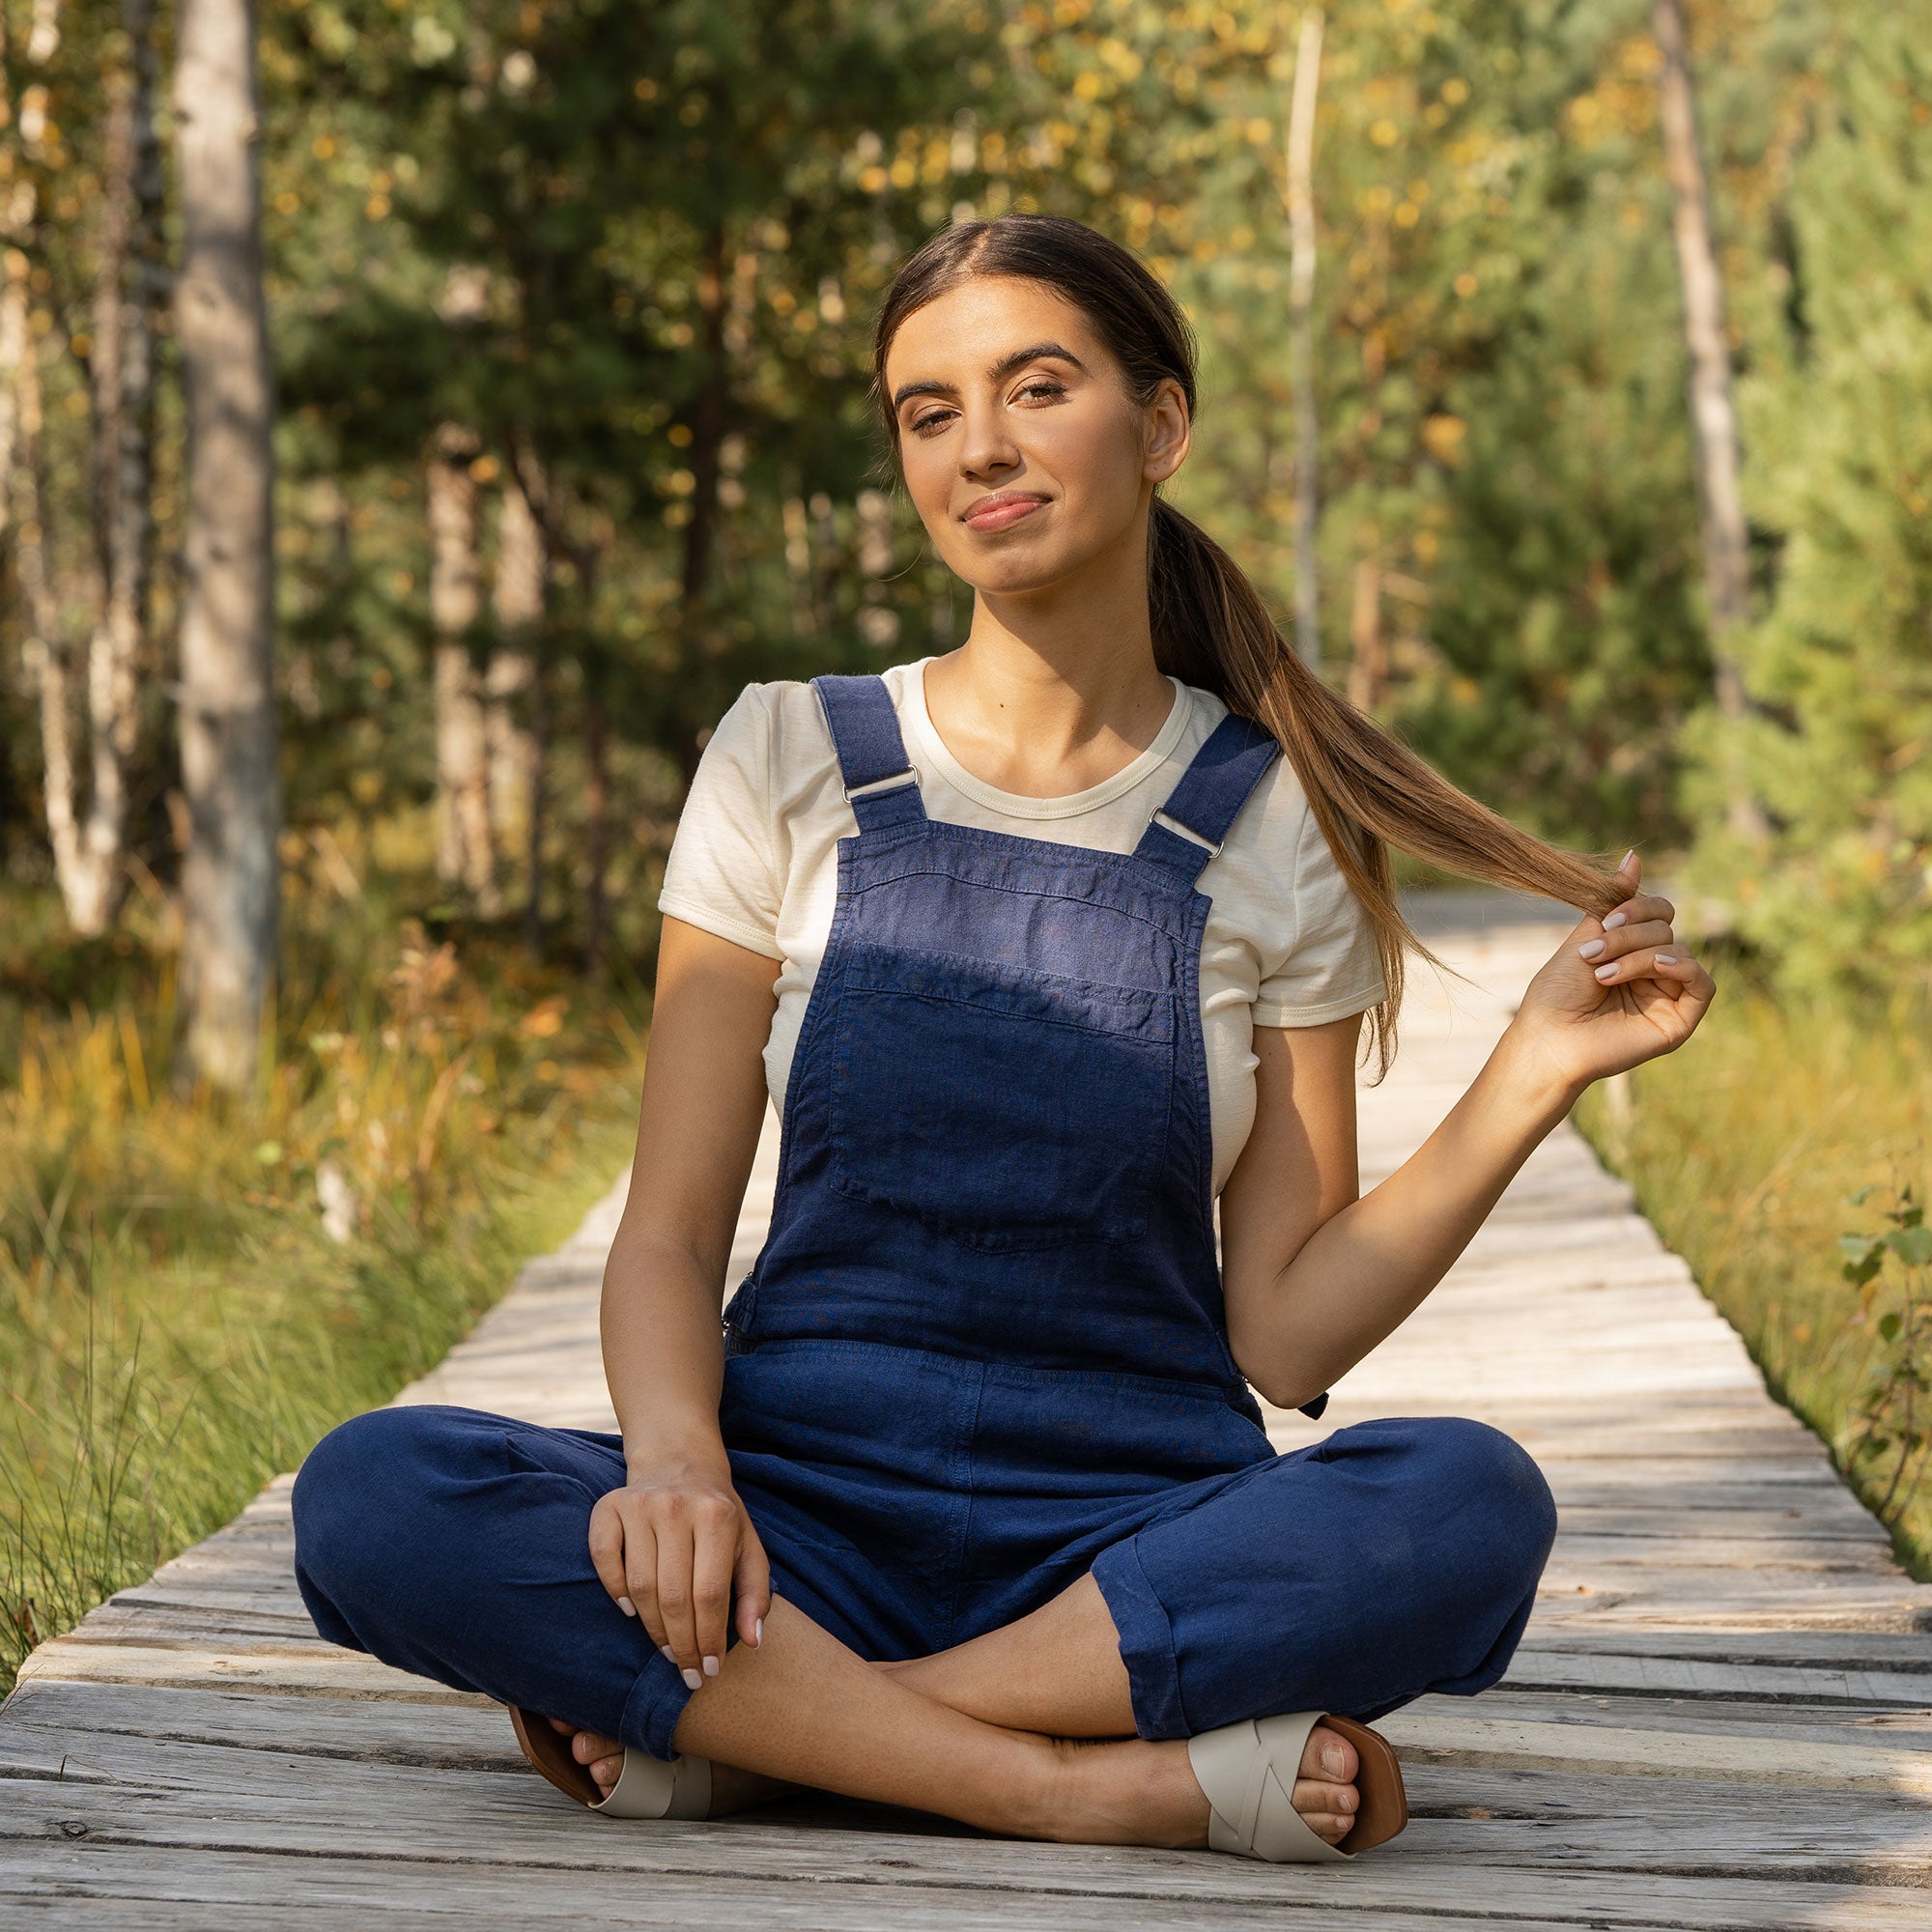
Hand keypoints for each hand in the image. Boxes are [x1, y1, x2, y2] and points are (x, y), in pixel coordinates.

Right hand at [587, 1459, 769, 1686]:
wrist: (680, 1461)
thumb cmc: (718, 1515)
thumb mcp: (748, 1546)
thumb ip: (754, 1594)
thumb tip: (752, 1642)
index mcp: (717, 1516)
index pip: (710, 1594)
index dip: (708, 1639)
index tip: (709, 1670)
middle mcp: (677, 1507)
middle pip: (674, 1596)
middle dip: (681, 1644)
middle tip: (686, 1672)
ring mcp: (640, 1505)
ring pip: (640, 1586)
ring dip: (652, 1628)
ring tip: (667, 1649)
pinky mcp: (609, 1506)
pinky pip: (604, 1559)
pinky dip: (614, 1590)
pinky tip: (630, 1611)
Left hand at [1508, 851, 1716, 1099]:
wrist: (1548, 1038)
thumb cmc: (1557, 993)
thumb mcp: (1586, 937)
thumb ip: (1614, 902)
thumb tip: (1634, 855)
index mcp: (1633, 950)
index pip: (1659, 912)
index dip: (1638, 907)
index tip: (1606, 919)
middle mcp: (1654, 972)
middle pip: (1666, 929)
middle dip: (1629, 936)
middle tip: (1593, 956)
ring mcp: (1669, 995)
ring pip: (1678, 952)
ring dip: (1639, 956)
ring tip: (1604, 975)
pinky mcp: (1679, 1020)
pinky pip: (1703, 983)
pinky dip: (1682, 968)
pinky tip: (1658, 967)